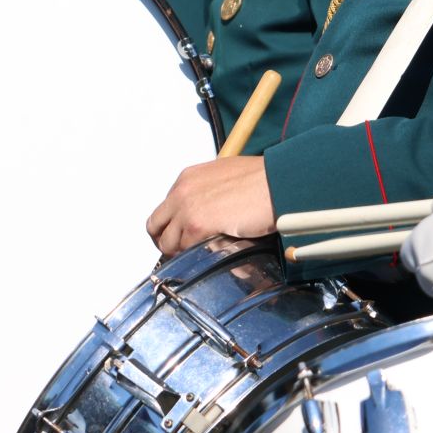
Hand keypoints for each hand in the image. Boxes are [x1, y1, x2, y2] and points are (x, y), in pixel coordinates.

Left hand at [145, 156, 275, 255]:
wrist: (277, 182)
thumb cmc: (262, 177)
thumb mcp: (226, 176)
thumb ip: (209, 193)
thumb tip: (210, 212)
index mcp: (188, 178)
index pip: (165, 209)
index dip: (173, 225)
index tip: (181, 234)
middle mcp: (181, 191)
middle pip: (155, 226)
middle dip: (167, 241)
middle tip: (182, 251)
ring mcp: (186, 208)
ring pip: (167, 243)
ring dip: (181, 252)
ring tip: (201, 255)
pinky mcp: (196, 225)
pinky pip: (185, 249)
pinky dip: (195, 256)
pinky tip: (210, 254)